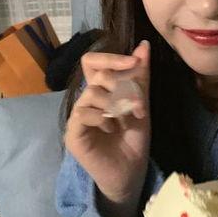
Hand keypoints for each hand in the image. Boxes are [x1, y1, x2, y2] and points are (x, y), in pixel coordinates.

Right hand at [64, 41, 150, 204]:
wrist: (131, 171)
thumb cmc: (134, 139)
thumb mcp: (142, 103)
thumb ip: (141, 76)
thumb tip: (143, 44)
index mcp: (101, 90)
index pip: (93, 61)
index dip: (111, 57)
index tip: (134, 62)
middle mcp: (86, 100)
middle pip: (97, 74)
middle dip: (125, 86)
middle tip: (139, 106)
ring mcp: (78, 117)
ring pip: (92, 93)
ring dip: (118, 105)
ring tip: (127, 120)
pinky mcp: (73, 134)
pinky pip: (84, 114)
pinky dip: (104, 118)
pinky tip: (112, 129)